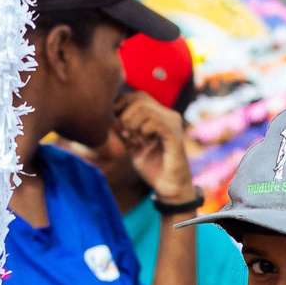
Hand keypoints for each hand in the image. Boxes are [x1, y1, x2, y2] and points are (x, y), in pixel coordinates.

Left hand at [115, 90, 196, 206]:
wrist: (169, 187)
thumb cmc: (152, 167)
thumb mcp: (132, 145)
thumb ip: (123, 130)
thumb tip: (110, 115)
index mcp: (160, 115)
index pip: (138, 96)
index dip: (122, 104)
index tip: (115, 123)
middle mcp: (169, 116)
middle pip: (140, 98)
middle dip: (124, 114)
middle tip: (124, 133)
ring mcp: (173, 124)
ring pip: (145, 109)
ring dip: (132, 124)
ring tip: (132, 139)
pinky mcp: (175, 135)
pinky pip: (154, 122)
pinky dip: (142, 131)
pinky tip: (142, 142)